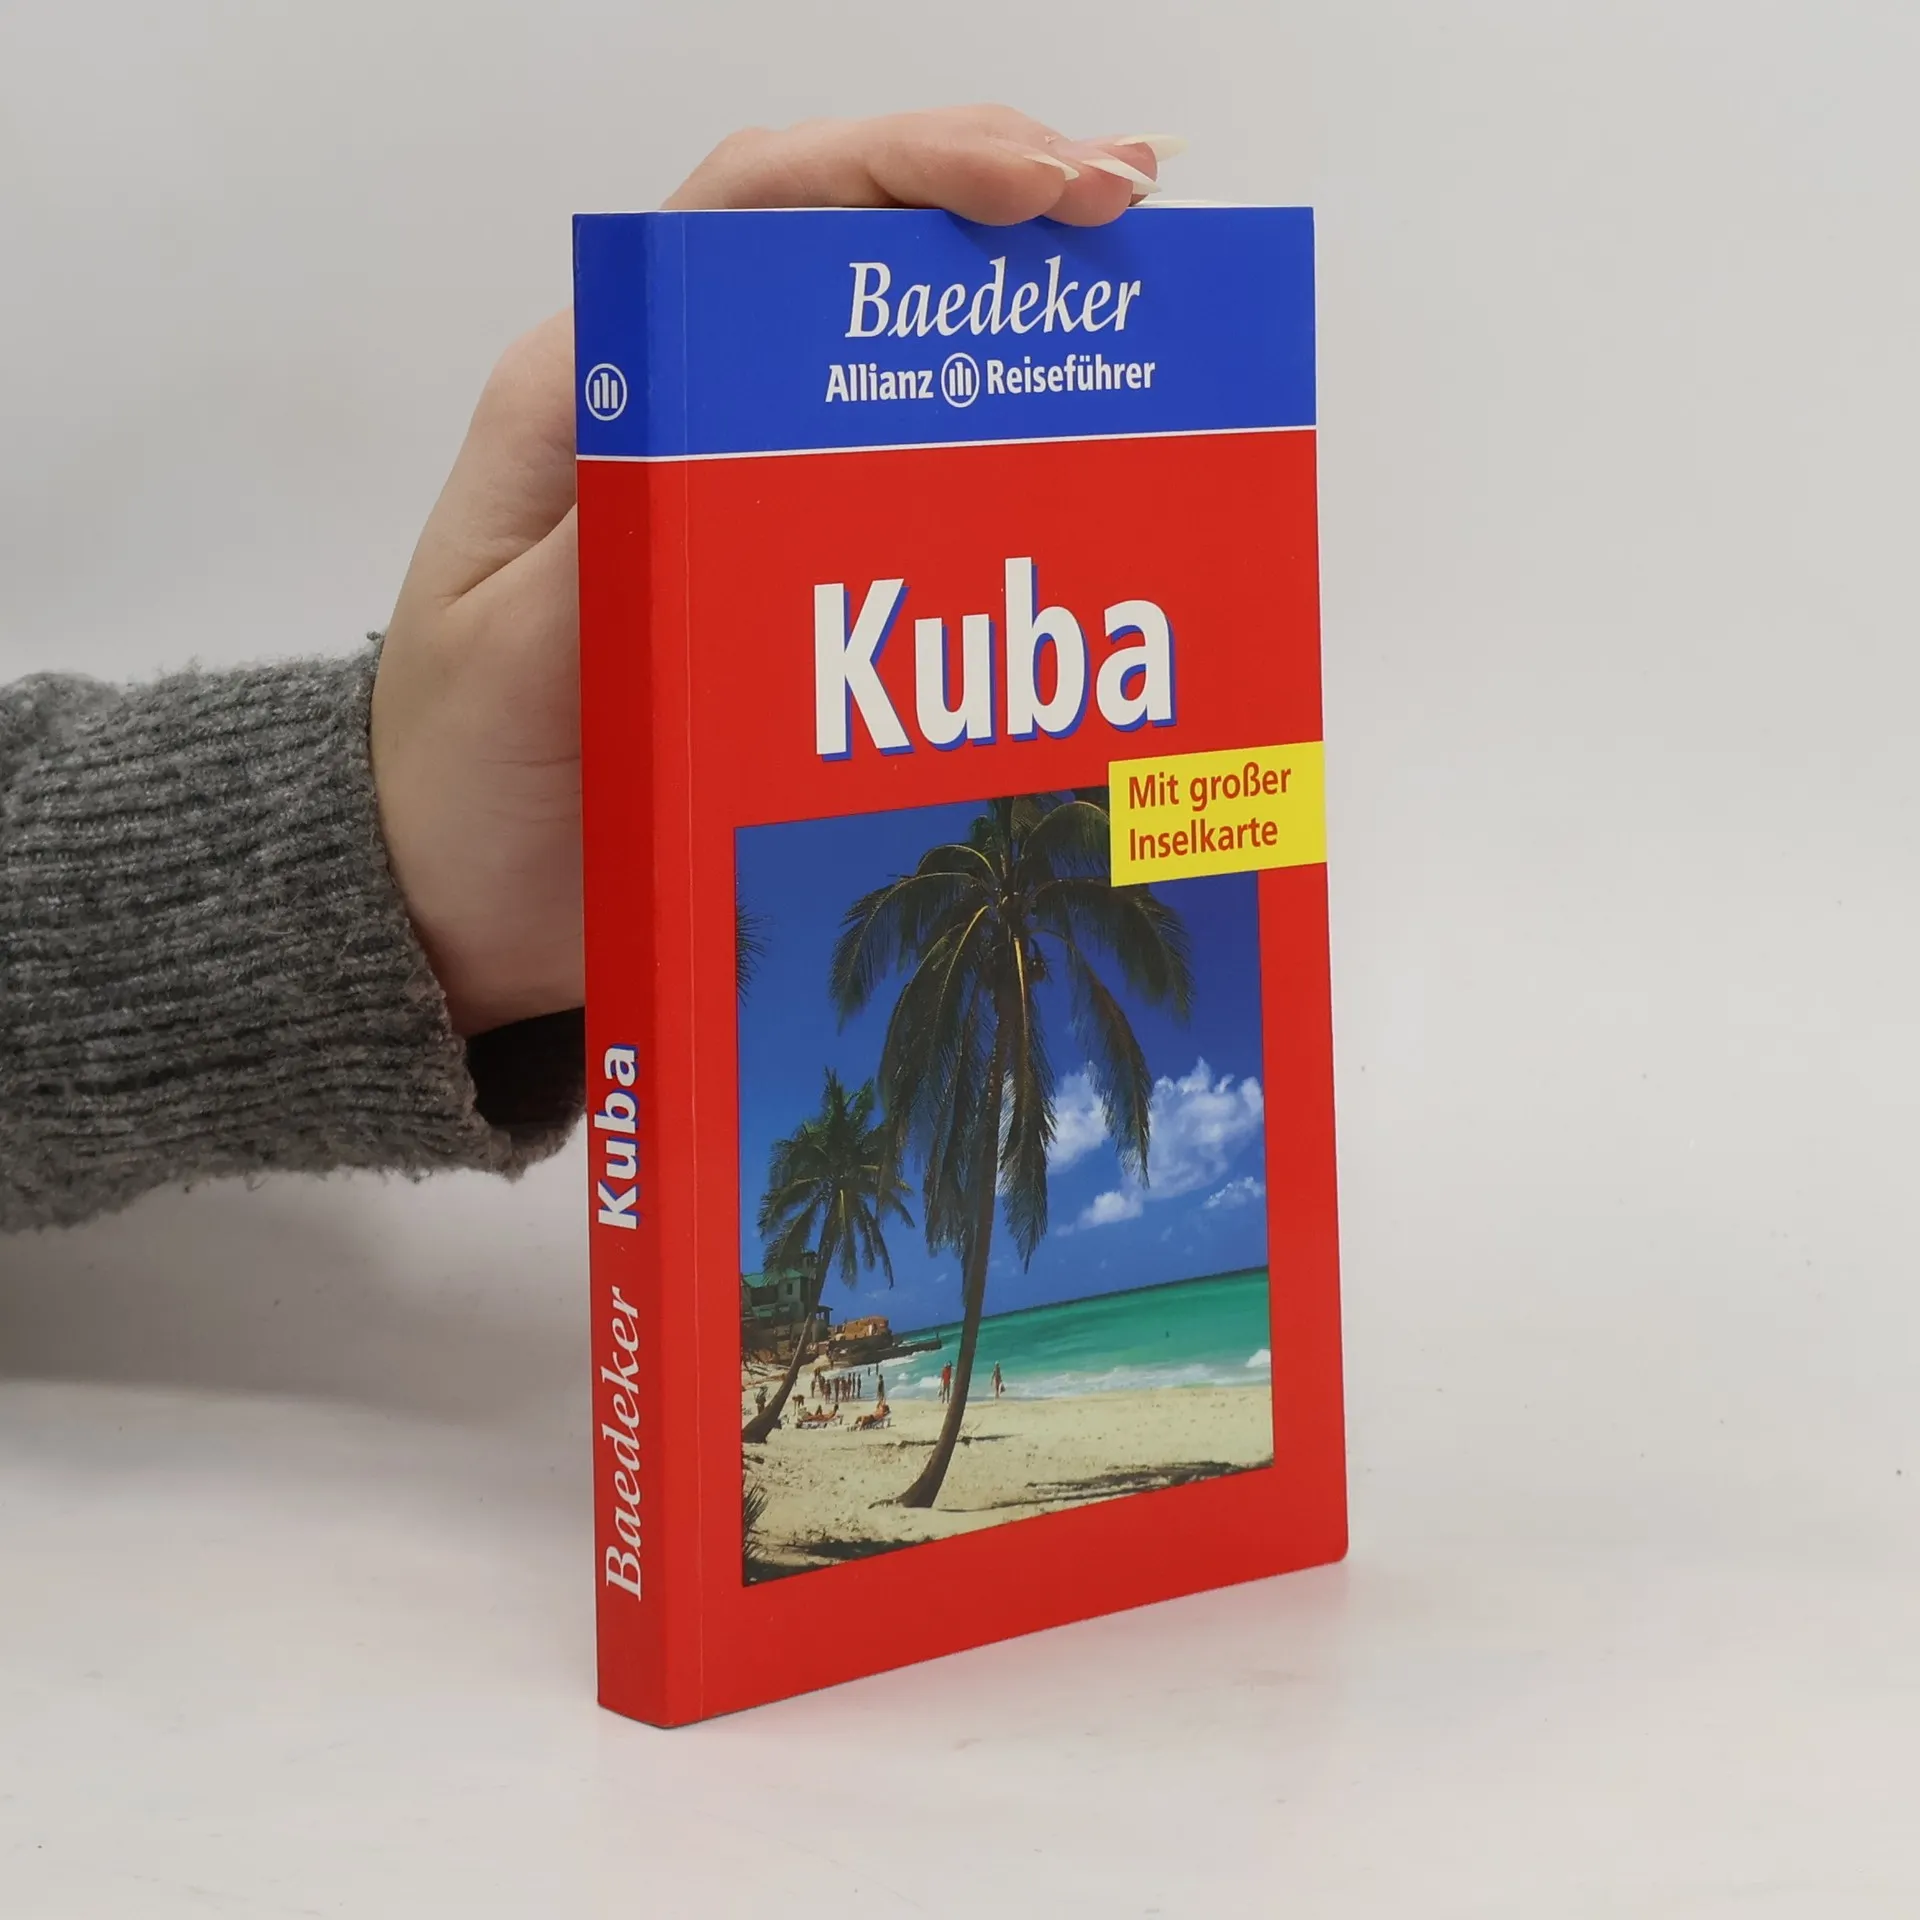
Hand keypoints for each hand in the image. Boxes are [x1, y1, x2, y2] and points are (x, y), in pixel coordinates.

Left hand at [371, 107, 1180, 1035]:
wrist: (464, 906)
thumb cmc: (462, 783)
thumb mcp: (517, 663)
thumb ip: (607, 545)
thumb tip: (714, 434)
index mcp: (594, 394)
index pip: (750, 213)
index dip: (898, 169)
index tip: (1035, 190)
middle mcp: (676, 417)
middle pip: (837, 252)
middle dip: (985, 201)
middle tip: (1127, 207)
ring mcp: (737, 498)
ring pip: (883, 357)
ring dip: (1005, 305)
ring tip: (1137, 282)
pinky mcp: (782, 584)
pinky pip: (900, 488)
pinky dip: (993, 450)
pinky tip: (1082, 448)